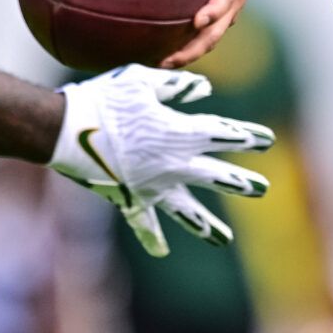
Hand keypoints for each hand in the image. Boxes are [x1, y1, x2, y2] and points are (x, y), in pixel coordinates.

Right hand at [49, 65, 273, 255]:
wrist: (65, 131)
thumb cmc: (104, 98)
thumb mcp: (142, 81)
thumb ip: (176, 86)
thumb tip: (204, 90)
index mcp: (181, 134)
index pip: (224, 135)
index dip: (248, 137)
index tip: (267, 139)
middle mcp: (174, 166)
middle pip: (216, 177)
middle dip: (241, 182)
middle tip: (262, 188)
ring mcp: (153, 188)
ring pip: (187, 212)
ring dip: (206, 226)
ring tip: (223, 238)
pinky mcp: (129, 199)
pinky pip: (145, 223)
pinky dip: (153, 238)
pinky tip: (161, 251)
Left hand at [143, 0, 259, 68]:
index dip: (215, 9)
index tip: (198, 19)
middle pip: (216, 31)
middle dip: (193, 48)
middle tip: (166, 60)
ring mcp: (227, 10)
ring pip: (209, 40)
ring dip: (186, 55)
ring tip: (156, 65)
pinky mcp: (219, 16)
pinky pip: (203, 35)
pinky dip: (184, 46)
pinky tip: (155, 51)